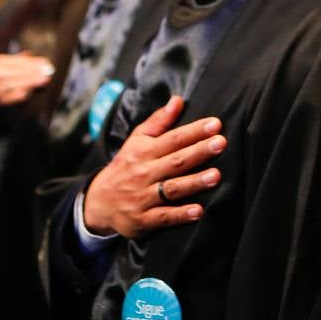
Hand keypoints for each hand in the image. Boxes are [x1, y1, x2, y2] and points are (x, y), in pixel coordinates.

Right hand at [0, 52, 55, 106]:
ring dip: (31, 82)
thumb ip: (22, 60)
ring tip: (43, 80)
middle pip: (17, 73)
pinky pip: (12, 97)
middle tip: (47, 72)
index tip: (45, 63)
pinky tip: (31, 90)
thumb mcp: (9, 64)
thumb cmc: (2, 75)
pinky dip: (23, 93)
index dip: (33, 62)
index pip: (18, 62)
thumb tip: (39, 60)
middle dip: (34, 72)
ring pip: (16, 84)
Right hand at [83, 96, 225, 239]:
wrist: (100, 201)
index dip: (194, 131)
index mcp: (144, 151)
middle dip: (199, 152)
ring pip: (171, 189)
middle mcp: (144, 173)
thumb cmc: (126, 165)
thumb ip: (159, 121)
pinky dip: (180, 214)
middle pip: (175, 161)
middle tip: (221, 143)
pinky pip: (164, 216)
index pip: (173, 139)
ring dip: (194, 182)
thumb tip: (178, 100)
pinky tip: (199, 211)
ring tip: (216, 176)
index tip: (215, 124)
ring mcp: (143, 197)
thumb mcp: (137, 140)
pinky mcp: (144, 219)